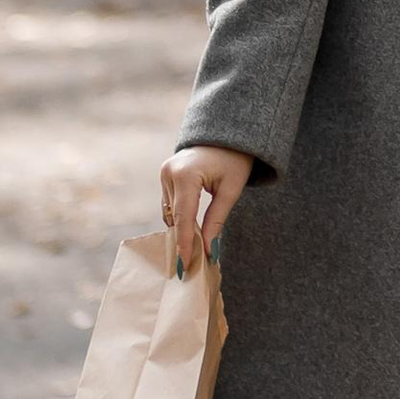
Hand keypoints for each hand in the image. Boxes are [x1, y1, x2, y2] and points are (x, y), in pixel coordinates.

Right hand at [161, 142, 254, 272]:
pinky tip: (191, 228)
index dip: (185, 243)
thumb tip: (209, 249)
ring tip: (196, 247)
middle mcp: (170, 173)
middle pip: (176, 217)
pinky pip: (170, 203)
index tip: (185, 265)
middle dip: (184, 239)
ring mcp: (165, 172)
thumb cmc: (235, 159)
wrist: (227, 133)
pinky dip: (180, 215)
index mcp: (186, 175)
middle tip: (193, 263)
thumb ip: (217, 219)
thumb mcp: (231, 190)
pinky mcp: (165, 174)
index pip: (184, 216)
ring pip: (171, 212)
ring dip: (182, 228)